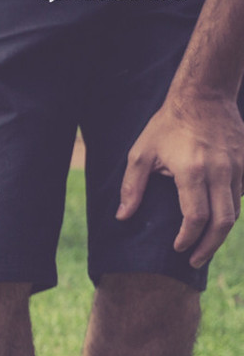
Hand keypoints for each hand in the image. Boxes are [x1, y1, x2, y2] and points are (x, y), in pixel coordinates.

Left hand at [118, 93, 243, 267]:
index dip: (187, 239)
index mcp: (192, 171)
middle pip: (223, 222)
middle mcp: (220, 171)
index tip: (177, 249)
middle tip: (194, 261)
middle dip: (209, 246)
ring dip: (221, 232)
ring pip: (236, 210)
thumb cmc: (167, 125)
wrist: (204, 95)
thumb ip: (132, 187)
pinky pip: (242, 195)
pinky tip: (216, 220)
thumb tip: (123, 217)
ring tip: (204, 244)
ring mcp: (238, 166)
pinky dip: (230, 211)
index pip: (196, 217)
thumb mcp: (141, 153)